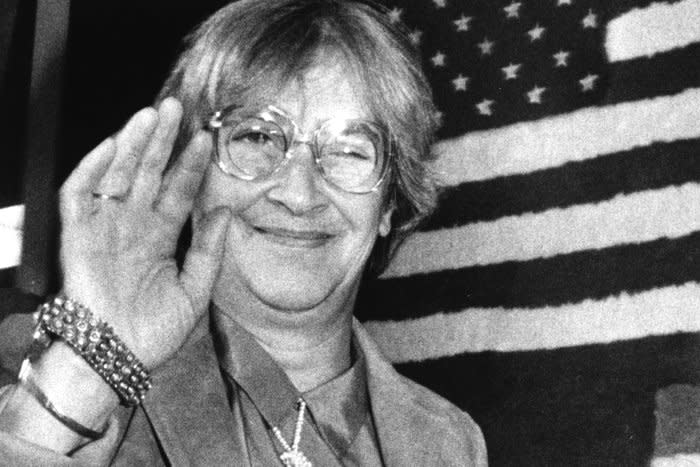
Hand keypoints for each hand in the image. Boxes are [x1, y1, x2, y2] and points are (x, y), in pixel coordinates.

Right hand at [58, 97, 230, 368]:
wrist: (117, 357)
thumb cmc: (154, 331)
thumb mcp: (195, 290)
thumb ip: (210, 251)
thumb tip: (224, 213)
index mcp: (159, 238)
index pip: (176, 192)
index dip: (190, 166)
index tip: (207, 140)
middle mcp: (132, 226)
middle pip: (147, 173)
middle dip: (162, 141)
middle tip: (177, 108)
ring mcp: (104, 228)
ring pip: (117, 174)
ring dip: (133, 144)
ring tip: (152, 115)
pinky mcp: (77, 235)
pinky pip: (79, 194)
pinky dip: (93, 169)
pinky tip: (113, 145)